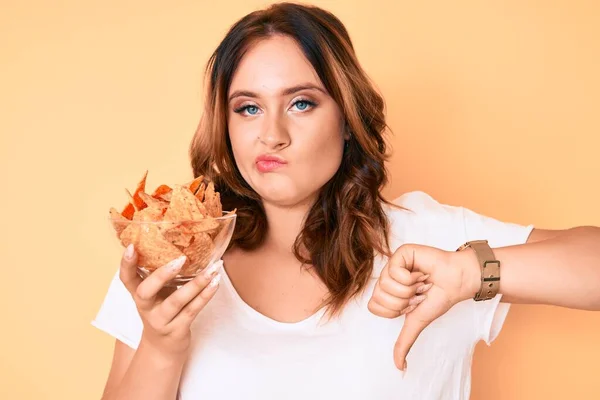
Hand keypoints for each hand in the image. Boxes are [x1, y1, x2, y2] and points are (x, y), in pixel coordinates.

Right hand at [119, 244, 221, 356]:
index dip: (126, 264)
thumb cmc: (162, 310)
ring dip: (197, 283)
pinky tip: (215, 283)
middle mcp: (146, 307)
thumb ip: (160, 273)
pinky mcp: (177, 330)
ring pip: (176, 301)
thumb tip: (181, 240)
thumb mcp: (156, 293)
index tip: (130, 247)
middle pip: (146, 291)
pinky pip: (192, 310)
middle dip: (162, 275)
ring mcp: (160, 320)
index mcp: (138, 294)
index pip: (126, 278)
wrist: (163, 348)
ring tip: (213, 268)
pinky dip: (205, 295)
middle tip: (181, 259)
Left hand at [368, 243, 476, 370]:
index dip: (395, 310)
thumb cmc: (438, 298)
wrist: (457, 282)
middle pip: (379, 296)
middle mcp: (386, 278)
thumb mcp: (417, 322)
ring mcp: (392, 264)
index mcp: (387, 293)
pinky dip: (411, 277)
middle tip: (417, 293)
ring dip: (410, 288)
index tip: (411, 304)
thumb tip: (399, 367)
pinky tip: (421, 272)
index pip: (374, 307)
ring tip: (420, 282)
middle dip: (404, 300)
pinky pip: (395, 270)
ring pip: (386, 284)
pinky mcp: (401, 253)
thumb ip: (404, 342)